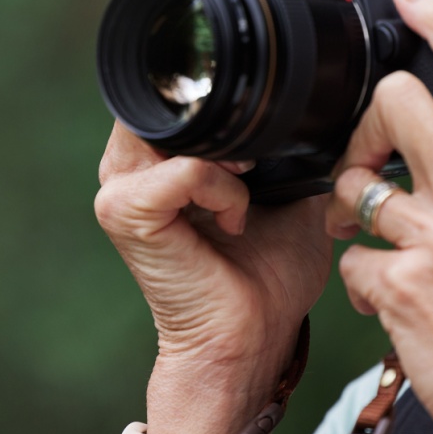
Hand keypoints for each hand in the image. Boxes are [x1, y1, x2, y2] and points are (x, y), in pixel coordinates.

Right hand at [95, 125, 330, 433]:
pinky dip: (221, 189)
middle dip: (224, 123)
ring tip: (246, 185)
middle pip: (170, 103)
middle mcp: (127, 169)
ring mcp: (120, 191)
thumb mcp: (288, 191)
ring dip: (224, 152)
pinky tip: (235, 221)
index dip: (225, 102)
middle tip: (256, 164)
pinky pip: (181, 170)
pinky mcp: (127, 214)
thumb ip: (281, 144)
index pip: (178, 94)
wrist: (253, 338)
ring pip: (172, 127)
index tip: (264, 142)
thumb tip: (312, 107)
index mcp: (156, 160)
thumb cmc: (268, 276)